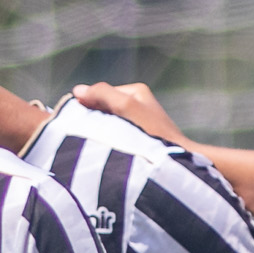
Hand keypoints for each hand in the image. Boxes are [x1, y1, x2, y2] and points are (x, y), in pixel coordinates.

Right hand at [70, 81, 196, 149]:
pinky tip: (109, 152)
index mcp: (136, 91)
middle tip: (88, 135)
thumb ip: (103, 94)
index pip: (100, 93)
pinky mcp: (141, 139)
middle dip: (95, 120)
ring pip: (111, 123)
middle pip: (105, 108)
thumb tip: (77, 90)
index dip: (87, 106)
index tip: (79, 122)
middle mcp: (139, 103)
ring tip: (99, 145)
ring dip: (102, 133)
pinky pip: (119, 136)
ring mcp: (140, 122)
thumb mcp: (126, 107)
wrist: (176, 162)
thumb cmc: (153, 134)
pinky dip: (111, 142)